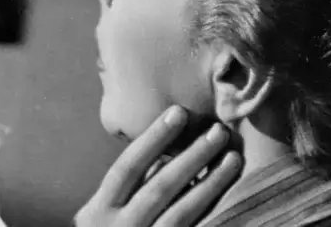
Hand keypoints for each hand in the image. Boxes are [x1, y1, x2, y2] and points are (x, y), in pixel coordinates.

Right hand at [74, 106, 241, 226]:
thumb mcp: (102, 217)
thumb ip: (125, 190)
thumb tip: (163, 151)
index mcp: (97, 213)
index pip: (127, 168)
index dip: (152, 139)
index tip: (178, 112)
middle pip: (160, 188)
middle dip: (190, 158)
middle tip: (218, 131)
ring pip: (182, 215)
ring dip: (210, 184)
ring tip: (233, 158)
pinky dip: (213, 216)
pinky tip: (233, 199)